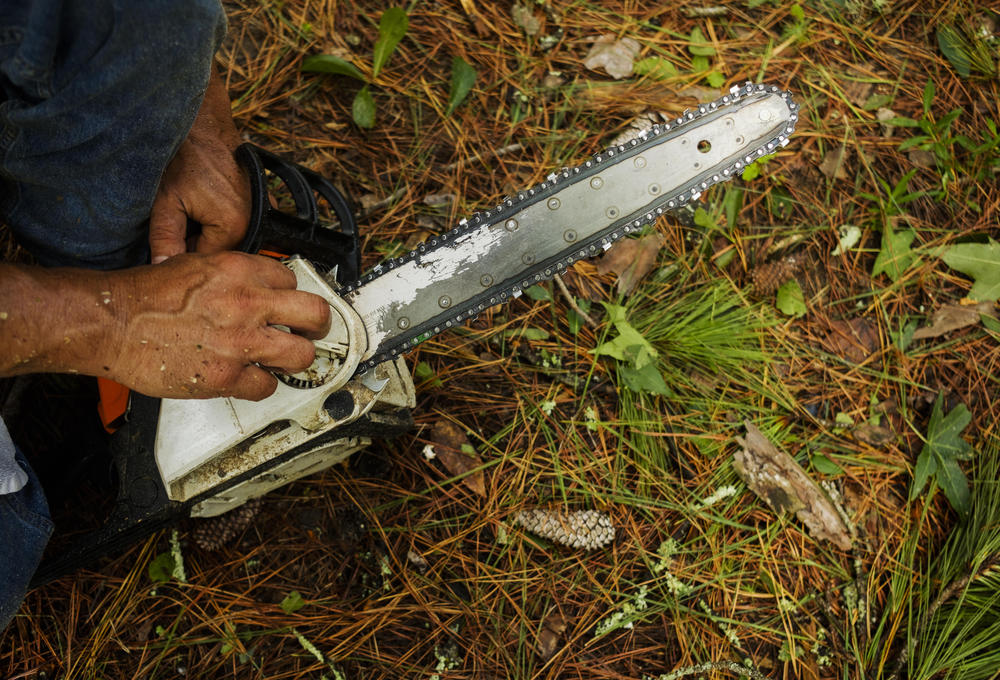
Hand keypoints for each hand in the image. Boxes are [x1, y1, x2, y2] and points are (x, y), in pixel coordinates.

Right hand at [108, 252, 330, 399]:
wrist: (113, 322)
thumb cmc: (145, 296)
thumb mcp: (196, 265)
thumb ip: (232, 276)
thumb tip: (255, 287)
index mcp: (239, 270)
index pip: (292, 281)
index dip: (289, 297)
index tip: (287, 307)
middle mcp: (248, 302)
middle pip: (315, 313)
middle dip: (316, 326)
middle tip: (309, 333)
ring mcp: (241, 341)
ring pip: (302, 354)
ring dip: (295, 359)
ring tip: (283, 359)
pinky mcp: (228, 375)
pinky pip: (267, 386)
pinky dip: (260, 385)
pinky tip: (249, 379)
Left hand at [148, 66, 249, 263]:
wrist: (204, 124)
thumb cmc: (184, 157)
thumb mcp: (166, 202)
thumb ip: (164, 240)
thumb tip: (162, 269)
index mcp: (233, 227)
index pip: (207, 261)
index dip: (184, 251)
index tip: (171, 234)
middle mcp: (254, 222)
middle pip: (221, 252)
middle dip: (199, 242)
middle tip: (181, 215)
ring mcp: (263, 211)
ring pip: (230, 239)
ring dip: (210, 231)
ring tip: (194, 206)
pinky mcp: (264, 202)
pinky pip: (243, 224)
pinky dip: (224, 219)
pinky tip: (209, 201)